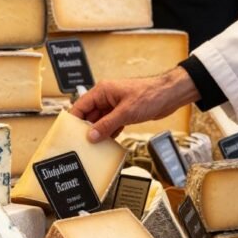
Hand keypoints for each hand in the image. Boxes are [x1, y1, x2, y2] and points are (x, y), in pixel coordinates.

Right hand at [71, 67, 200, 141]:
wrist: (169, 95)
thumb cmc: (149, 95)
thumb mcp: (125, 112)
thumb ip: (107, 125)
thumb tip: (91, 136)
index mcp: (102, 91)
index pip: (81, 105)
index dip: (74, 119)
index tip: (68, 132)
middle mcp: (106, 97)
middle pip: (89, 115)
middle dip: (86, 128)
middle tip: (81, 144)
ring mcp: (115, 106)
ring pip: (100, 121)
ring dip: (98, 132)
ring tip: (93, 146)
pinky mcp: (124, 113)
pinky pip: (111, 124)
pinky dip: (109, 133)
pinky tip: (107, 143)